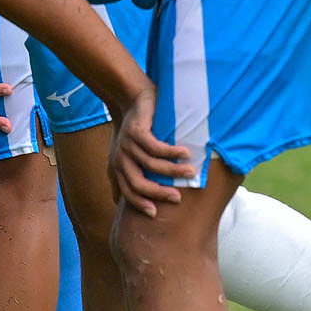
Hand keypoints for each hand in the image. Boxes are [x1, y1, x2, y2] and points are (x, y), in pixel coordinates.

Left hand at [108, 86, 195, 216]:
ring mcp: (127, 144)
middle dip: (159, 193)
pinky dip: (173, 153)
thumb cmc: (139, 128)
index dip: (140, 203)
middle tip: (178, 198)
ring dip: (174, 171)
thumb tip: (155, 193)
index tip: (155, 214)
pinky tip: (186, 153)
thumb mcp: (134, 150)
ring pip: (152, 165)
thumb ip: (140, 168)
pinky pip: (156, 148)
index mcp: (118, 165)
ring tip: (192, 172)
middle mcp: (120, 157)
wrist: (132, 96)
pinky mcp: (137, 131)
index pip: (127, 191)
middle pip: (138, 183)